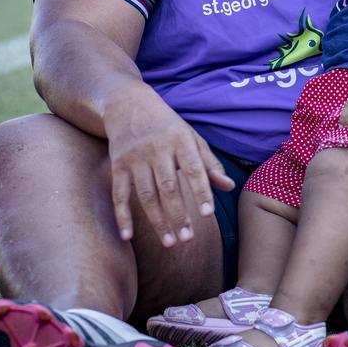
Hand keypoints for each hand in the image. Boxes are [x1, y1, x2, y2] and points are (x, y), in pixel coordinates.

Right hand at [104, 85, 234, 246]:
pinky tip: (127, 237)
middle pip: (169, 187)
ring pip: (146, 195)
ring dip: (157, 221)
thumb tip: (230, 187)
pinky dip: (122, 216)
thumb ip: (209, 163)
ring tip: (169, 243)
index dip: (202, 192)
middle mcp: (157, 148)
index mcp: (180, 140)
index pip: (194, 169)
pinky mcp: (118, 164)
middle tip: (187, 239)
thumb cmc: (167, 125)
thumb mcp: (191, 137)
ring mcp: (135, 157)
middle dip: (178, 215)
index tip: (208, 215)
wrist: (128, 103)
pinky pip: (119, 194)